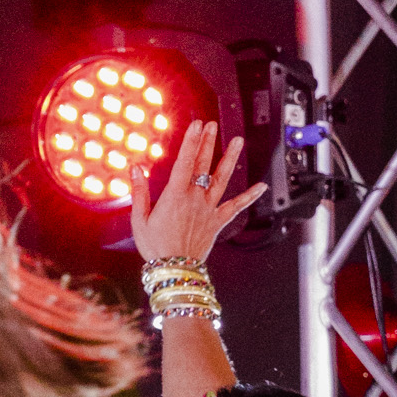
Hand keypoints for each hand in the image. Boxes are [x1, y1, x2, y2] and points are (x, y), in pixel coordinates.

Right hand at [132, 121, 260, 263]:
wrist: (174, 271)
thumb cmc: (155, 248)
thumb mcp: (139, 220)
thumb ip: (139, 192)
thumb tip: (134, 169)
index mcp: (175, 196)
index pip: (184, 162)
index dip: (191, 141)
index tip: (197, 124)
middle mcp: (194, 199)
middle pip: (203, 165)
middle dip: (208, 142)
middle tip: (212, 125)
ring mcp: (208, 210)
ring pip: (221, 179)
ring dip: (230, 158)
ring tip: (237, 140)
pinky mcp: (217, 222)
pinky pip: (236, 207)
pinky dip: (250, 196)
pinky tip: (262, 186)